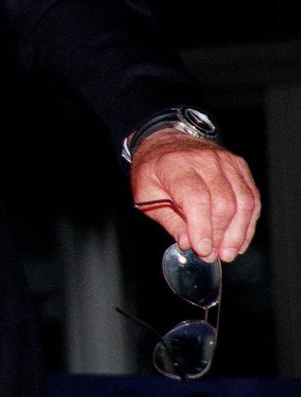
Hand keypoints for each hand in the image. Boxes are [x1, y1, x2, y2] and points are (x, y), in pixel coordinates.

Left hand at [131, 129, 260, 262]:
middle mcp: (203, 160)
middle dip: (220, 235)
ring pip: (243, 202)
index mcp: (175, 166)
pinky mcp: (238, 166)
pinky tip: (239, 239)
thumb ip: (168, 220)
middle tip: (212, 255)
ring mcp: (225, 161)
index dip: (202, 228)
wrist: (164, 141)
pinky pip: (251, 197)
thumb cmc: (153, 170)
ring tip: (227, 252)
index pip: (196, 199)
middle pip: (223, 203)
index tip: (202, 250)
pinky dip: (248, 222)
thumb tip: (187, 243)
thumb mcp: (145, 194)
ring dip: (237, 233)